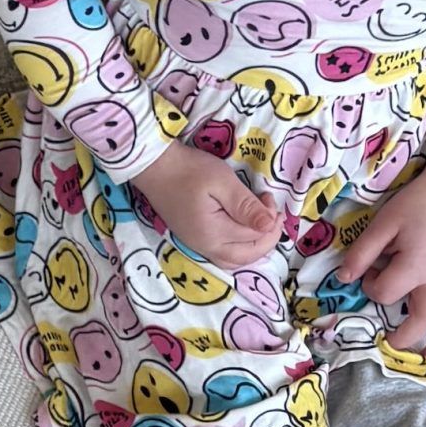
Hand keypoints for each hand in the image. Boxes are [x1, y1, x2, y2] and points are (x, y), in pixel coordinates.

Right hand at [131, 143, 281, 266]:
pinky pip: (222, 254)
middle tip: (272, 213)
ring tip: (261, 224)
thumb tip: (269, 225)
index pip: (253, 236)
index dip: (268, 219)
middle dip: (267, 238)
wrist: (153, 166)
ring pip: (234, 260)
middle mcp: (205, 246)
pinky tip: (243, 231)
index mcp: (214, 234)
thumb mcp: (222, 181)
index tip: (268, 197)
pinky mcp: (193, 239)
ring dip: (254, 246)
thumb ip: (246, 206)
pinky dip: (239, 248)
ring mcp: (197, 245)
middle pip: (246, 256)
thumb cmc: (188, 170)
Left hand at [338, 175, 425, 358]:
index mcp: (415, 266)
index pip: (386, 292)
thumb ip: (361, 254)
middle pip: (422, 319)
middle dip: (405, 336)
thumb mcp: (380, 225)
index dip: (371, 286)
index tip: (367, 273)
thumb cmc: (411, 208)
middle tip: (388, 344)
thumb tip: (344, 279)